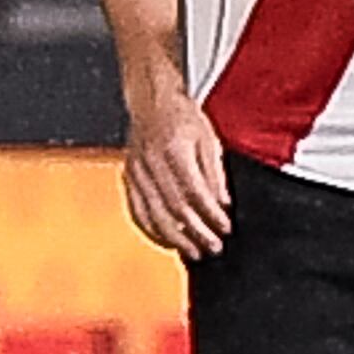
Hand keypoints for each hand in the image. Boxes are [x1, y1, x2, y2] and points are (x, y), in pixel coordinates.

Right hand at [120, 73, 230, 259]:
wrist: (151, 101)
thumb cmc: (181, 117)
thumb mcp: (209, 140)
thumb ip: (215, 174)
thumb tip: (222, 205)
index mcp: (174, 151)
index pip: (195, 193)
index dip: (211, 215)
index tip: (225, 228)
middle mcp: (151, 163)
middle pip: (174, 209)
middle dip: (196, 233)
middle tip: (212, 247)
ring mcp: (136, 172)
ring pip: (153, 215)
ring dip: (174, 238)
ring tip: (192, 251)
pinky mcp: (129, 178)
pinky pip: (136, 211)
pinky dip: (151, 230)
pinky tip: (165, 240)